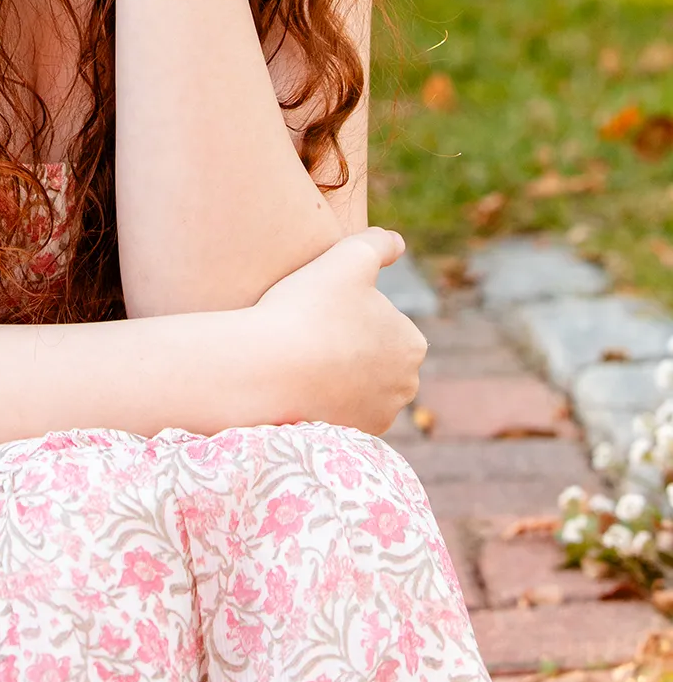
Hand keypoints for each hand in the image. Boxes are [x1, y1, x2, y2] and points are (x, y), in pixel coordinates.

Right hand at [246, 229, 427, 434]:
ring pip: (354, 383)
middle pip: (371, 353)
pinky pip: (336, 409)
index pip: (382, 318)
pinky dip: (321, 397)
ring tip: (298, 355)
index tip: (321, 306)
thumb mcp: (348, 256)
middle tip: (308, 329)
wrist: (268, 372)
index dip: (349, 307)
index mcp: (412, 344)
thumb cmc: (309, 309)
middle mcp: (405, 387)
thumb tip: (397, 242)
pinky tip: (296, 381)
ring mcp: (377, 418)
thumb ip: (377, 242)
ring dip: (334, 372)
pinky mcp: (347, 439)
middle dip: (347, 343)